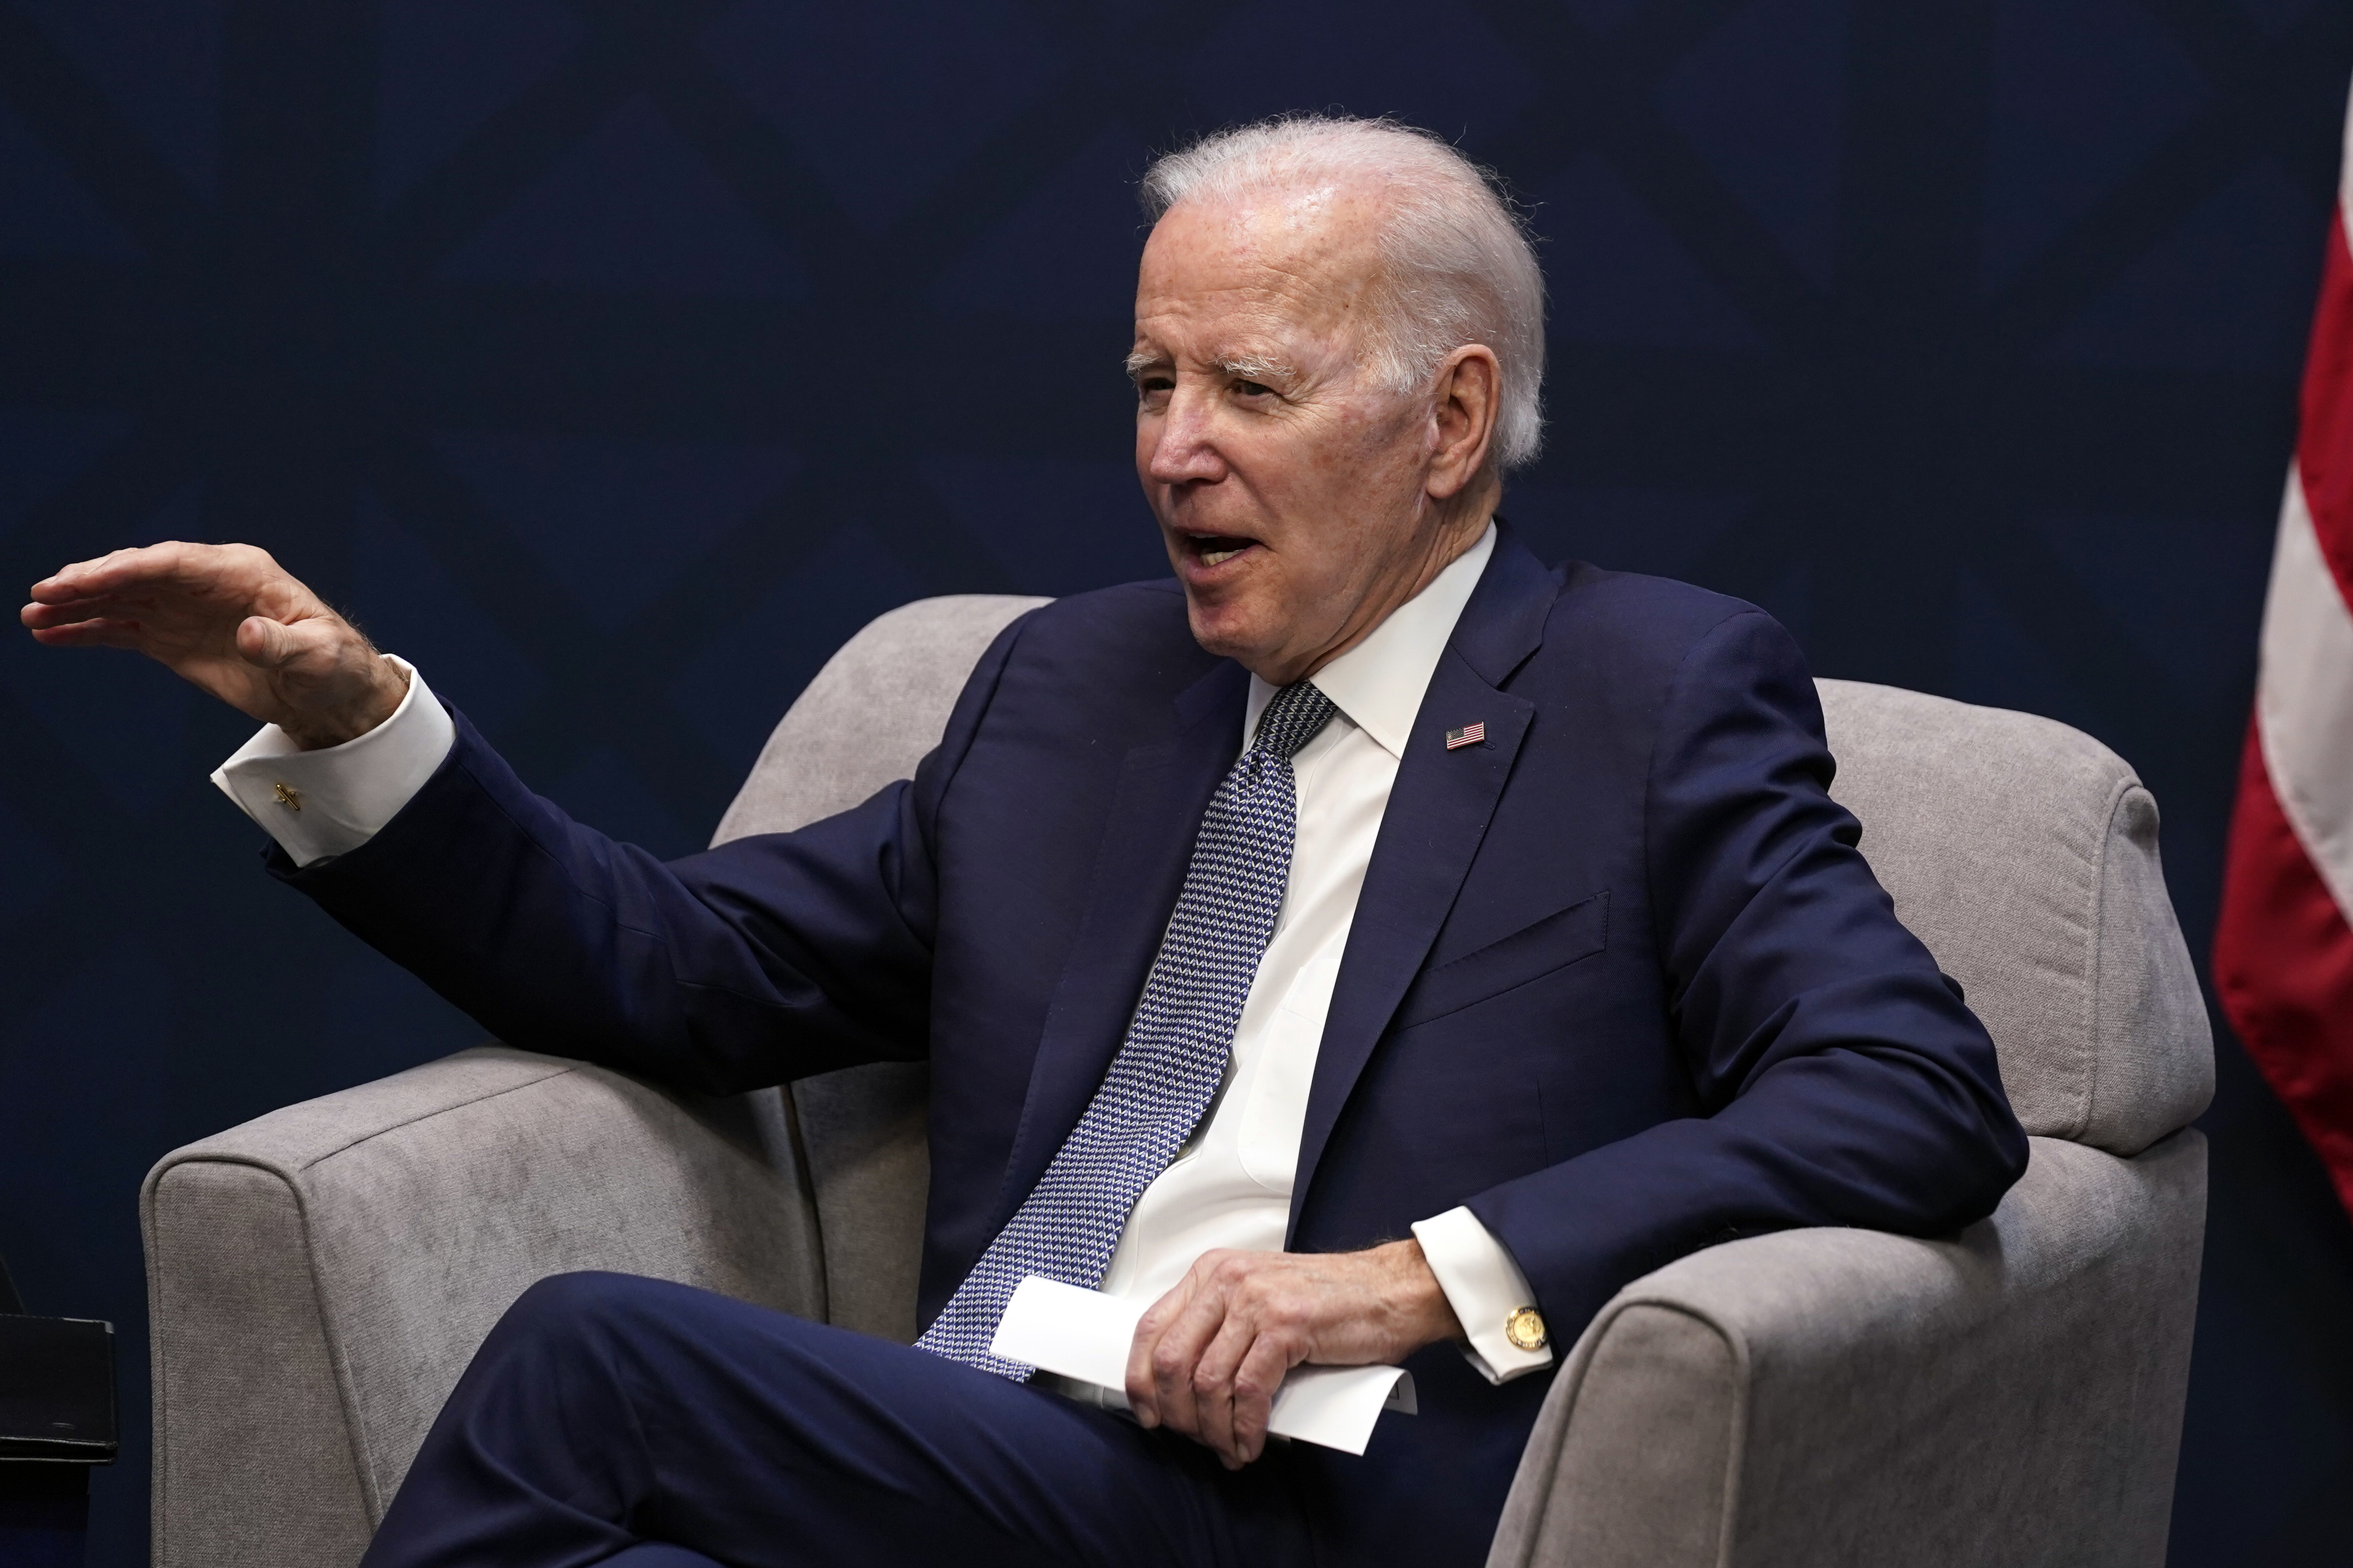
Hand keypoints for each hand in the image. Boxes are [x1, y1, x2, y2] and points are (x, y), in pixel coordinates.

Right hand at [23, 541, 407, 748]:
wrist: (333, 694)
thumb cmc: (334, 665)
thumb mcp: (318, 656)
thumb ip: (282, 645)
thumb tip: (251, 635)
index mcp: (241, 572)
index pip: (173, 562)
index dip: (126, 569)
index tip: (83, 581)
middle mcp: (206, 583)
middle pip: (138, 573)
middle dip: (90, 582)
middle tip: (43, 594)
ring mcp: (186, 610)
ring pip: (121, 599)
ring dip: (77, 606)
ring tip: (33, 616)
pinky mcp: (174, 639)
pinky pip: (123, 629)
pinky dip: (87, 631)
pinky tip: (51, 634)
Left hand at [1125, 1240, 1459, 1468]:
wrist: (1391, 1290)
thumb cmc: (1330, 1301)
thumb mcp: (1260, 1299)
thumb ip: (1221, 1327)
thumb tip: (1181, 1386)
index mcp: (1213, 1272)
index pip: (1150, 1328)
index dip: (1139, 1380)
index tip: (1148, 1413)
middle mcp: (1227, 1281)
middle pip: (1170, 1360)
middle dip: (1177, 1414)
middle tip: (1194, 1440)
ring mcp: (1256, 1301)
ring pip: (1207, 1382)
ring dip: (1213, 1430)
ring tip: (1228, 1448)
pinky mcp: (1285, 1326)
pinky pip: (1248, 1392)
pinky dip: (1245, 1428)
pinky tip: (1250, 1443)